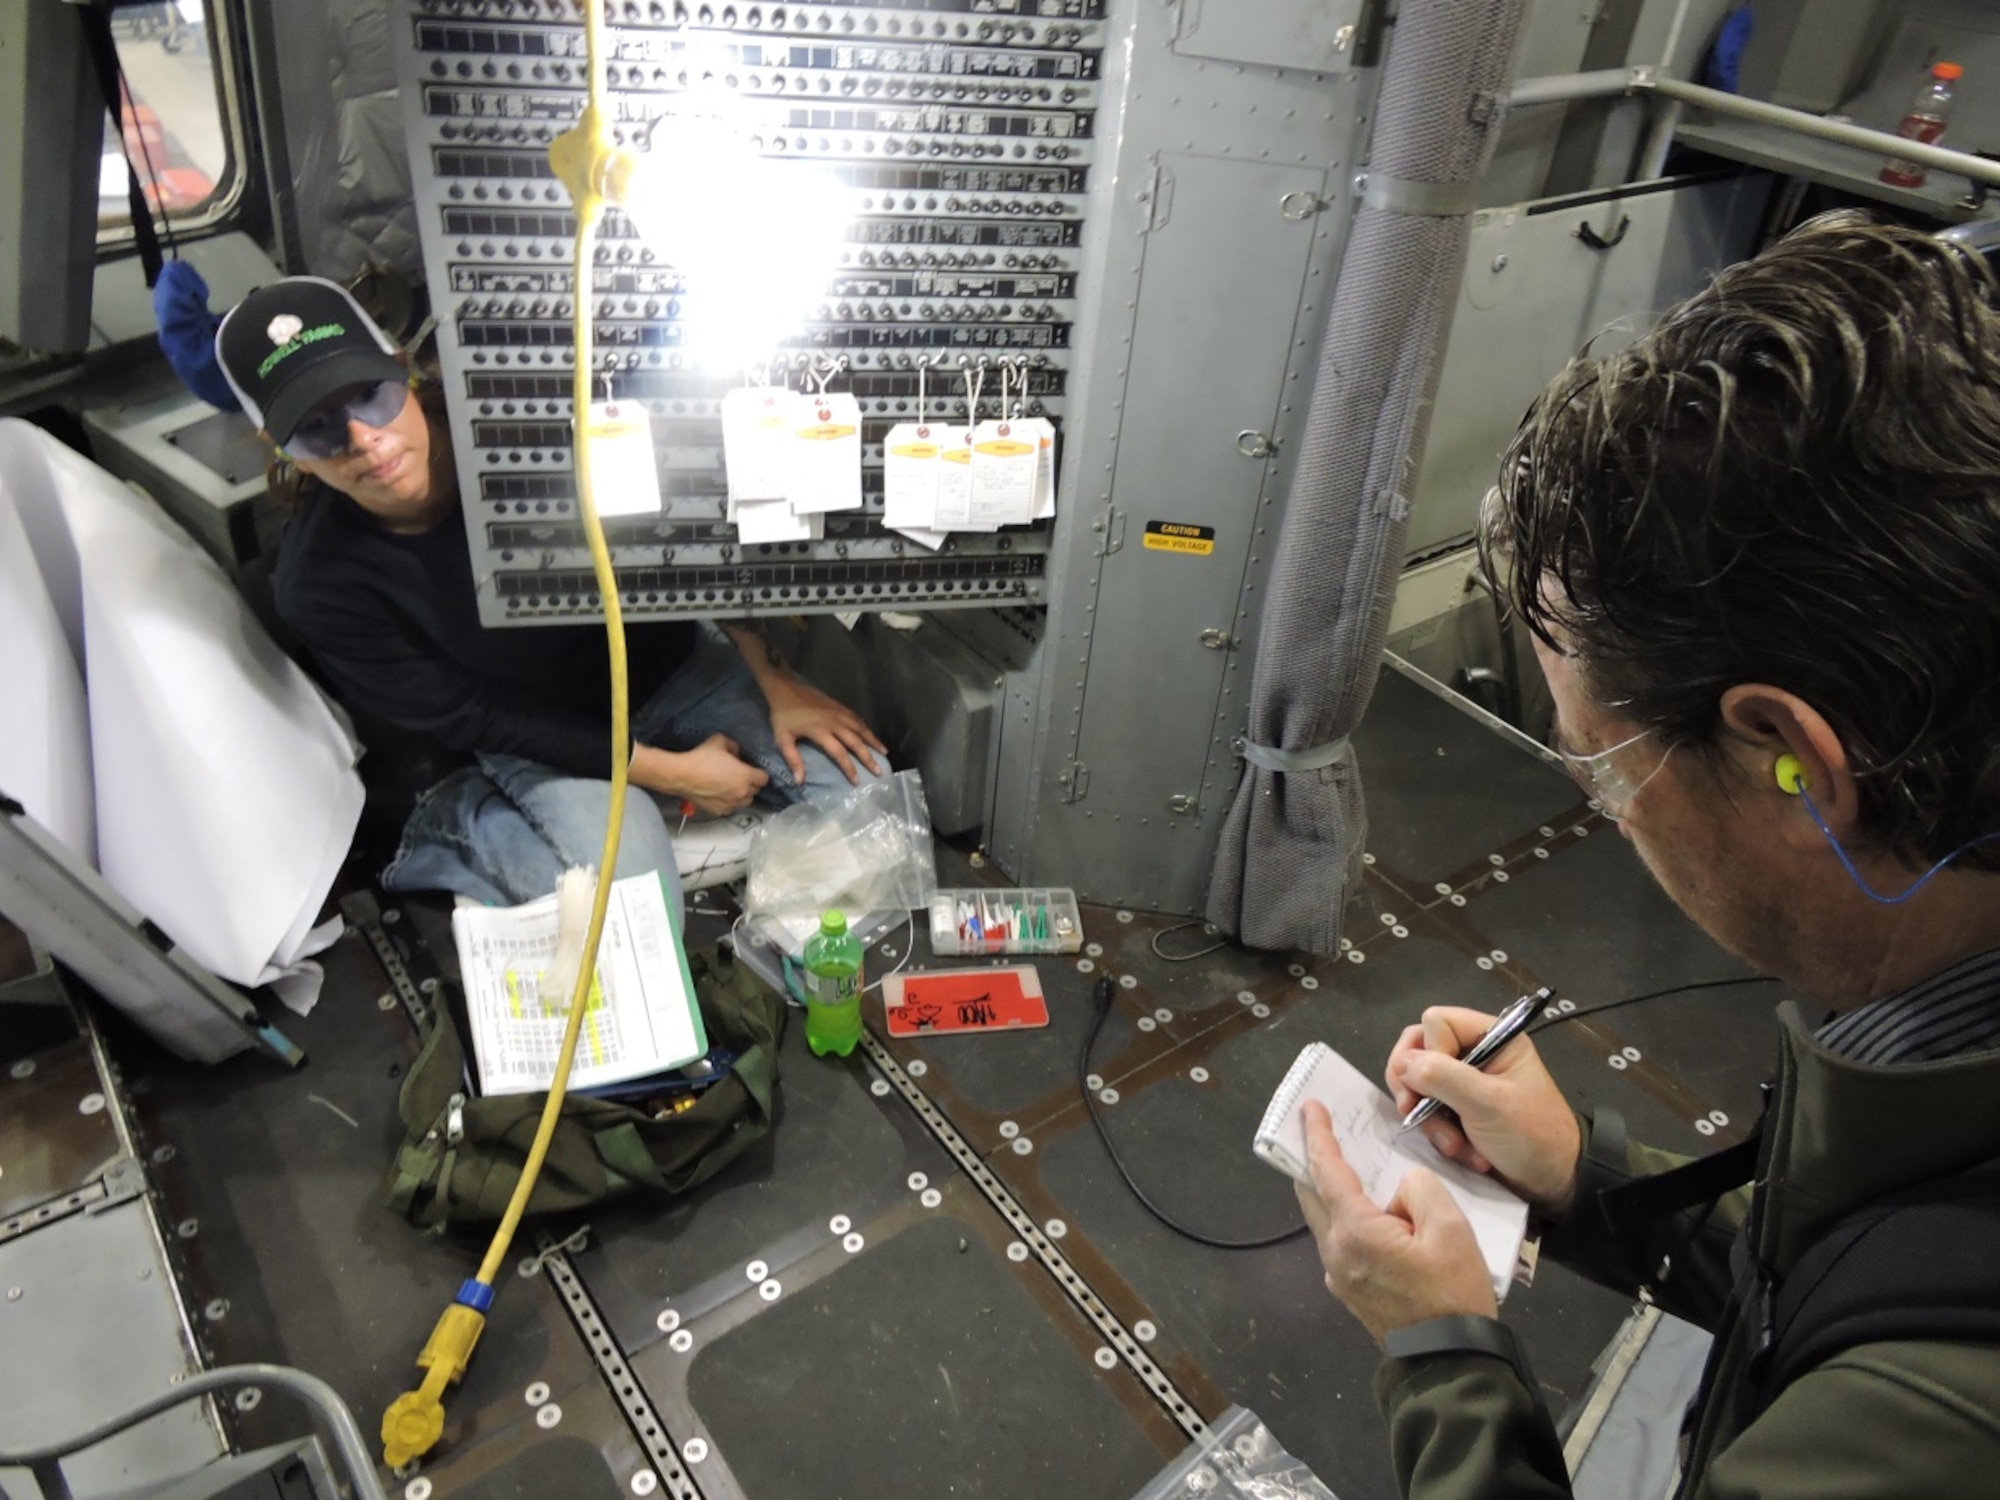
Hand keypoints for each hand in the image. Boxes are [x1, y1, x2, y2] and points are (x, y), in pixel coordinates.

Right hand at [633, 735, 767, 815]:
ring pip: (746, 801)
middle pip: (756, 790)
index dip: (759, 773)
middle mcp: (742, 792)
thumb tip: (736, 753)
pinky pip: (732, 807)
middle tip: (740, 776)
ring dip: (743, 794)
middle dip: (751, 783)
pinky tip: (722, 794)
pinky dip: (730, 802)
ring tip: (732, 786)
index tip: (752, 769)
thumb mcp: (720, 741)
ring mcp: (731, 804)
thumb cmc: (701, 758)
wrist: (682, 775)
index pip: (764, 778)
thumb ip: (733, 746)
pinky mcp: (720, 810)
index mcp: (746, 776)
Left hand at [762, 677, 885, 786]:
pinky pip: (857, 718)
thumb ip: (793, 759)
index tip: (857, 781)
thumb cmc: (782, 714)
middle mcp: (834, 722)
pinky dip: (866, 728)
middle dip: (868, 758)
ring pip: (861, 728)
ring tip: (884, 752)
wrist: (785, 687)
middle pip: (856, 742)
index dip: (849, 768)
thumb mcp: (782, 738)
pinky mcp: (839, 706)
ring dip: (873, 741)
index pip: (840, 753)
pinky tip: (871, 735)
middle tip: (879, 771)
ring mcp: (839, 713)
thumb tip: (800, 782)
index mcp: (821, 731)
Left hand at [1296, 1101, 1496, 1344]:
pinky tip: (1371, 1213)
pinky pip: (1341, 1241)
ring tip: (1350, 1167)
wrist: (1449, 1362)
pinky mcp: (1350, 1292)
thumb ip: (1419, 1189)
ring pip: (1327, 1220)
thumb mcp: (1450, 1228)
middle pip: (1313, 1195)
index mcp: (1355, 1232)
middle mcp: (1335, 1253)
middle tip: (1320, 1130)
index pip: (1326, 1172)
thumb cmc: (1452, 1293)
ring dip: (1332, 1192)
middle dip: (1313, 1160)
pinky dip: (1347, 1217)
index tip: (1309, 1108)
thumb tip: (1399, 1191)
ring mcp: (1339, 1276)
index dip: (1317, 1136)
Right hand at [1386, 1006, 1580, 1216]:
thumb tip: (1401, 1063)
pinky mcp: (1456, 1108)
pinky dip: (1438, 1133)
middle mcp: (1474, 1052)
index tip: (1441, 1086)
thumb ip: (1443, 1076)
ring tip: (1456, 1146)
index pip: (1436, 1022)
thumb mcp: (1489, 1103)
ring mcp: (1463, 1082)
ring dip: (1431, 1120)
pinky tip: (1462, 1152)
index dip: (1431, 1051)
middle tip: (1416, 1114)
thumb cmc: (1532, 1135)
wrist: (1554, 1181)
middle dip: (1417, 1089)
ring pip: (1418, 1084)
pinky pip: (1427, 1110)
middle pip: (1418, 1050)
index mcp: (1491, 1037)